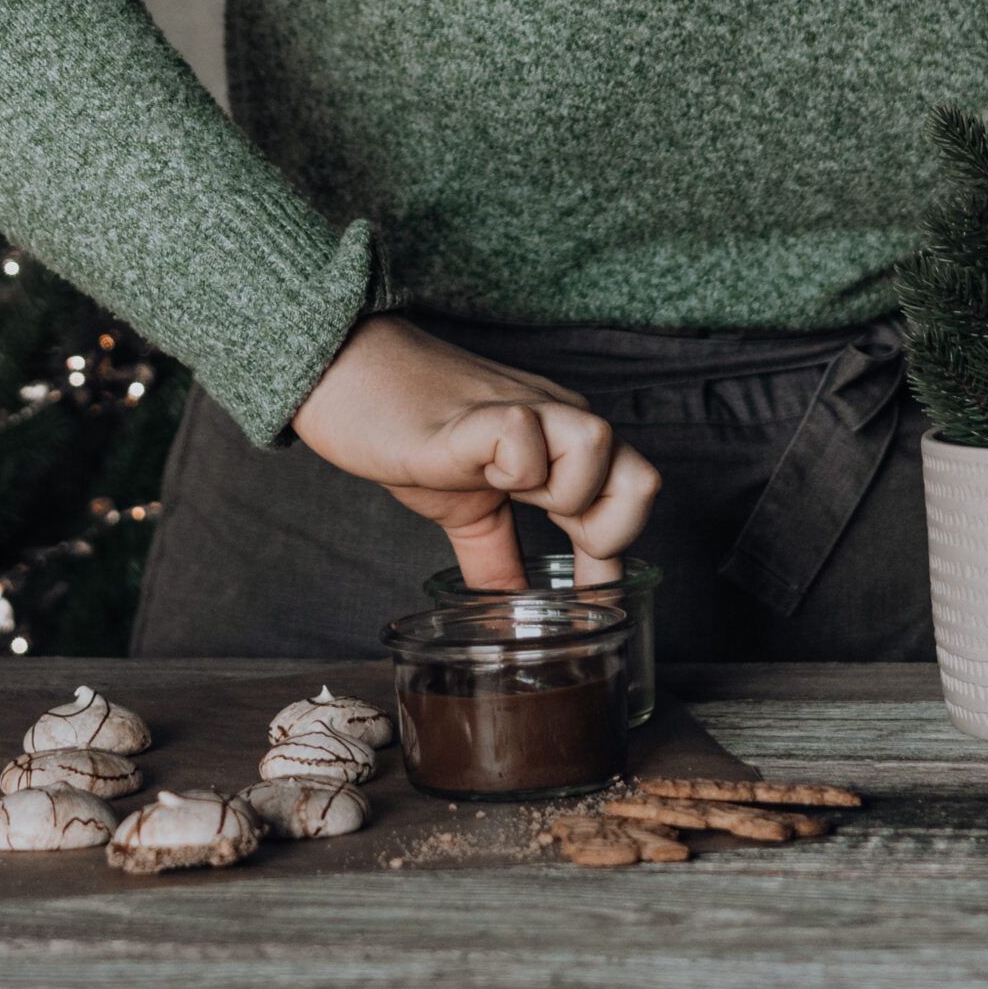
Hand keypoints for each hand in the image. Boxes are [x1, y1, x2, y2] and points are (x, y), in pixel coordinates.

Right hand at [290, 315, 660, 591]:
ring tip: (508, 495)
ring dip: (560, 494)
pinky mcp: (474, 416)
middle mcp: (556, 418)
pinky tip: (476, 473)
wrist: (345, 374)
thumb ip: (496, 557)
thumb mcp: (463, 508)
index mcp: (560, 441)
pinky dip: (510, 470)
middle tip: (553, 542)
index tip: (593, 602)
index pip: (632, 495)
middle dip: (606, 533)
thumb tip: (509, 614)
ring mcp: (520, 408)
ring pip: (598, 446)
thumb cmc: (405, 429)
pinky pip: (525, 438)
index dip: (619, 557)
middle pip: (641, 478)